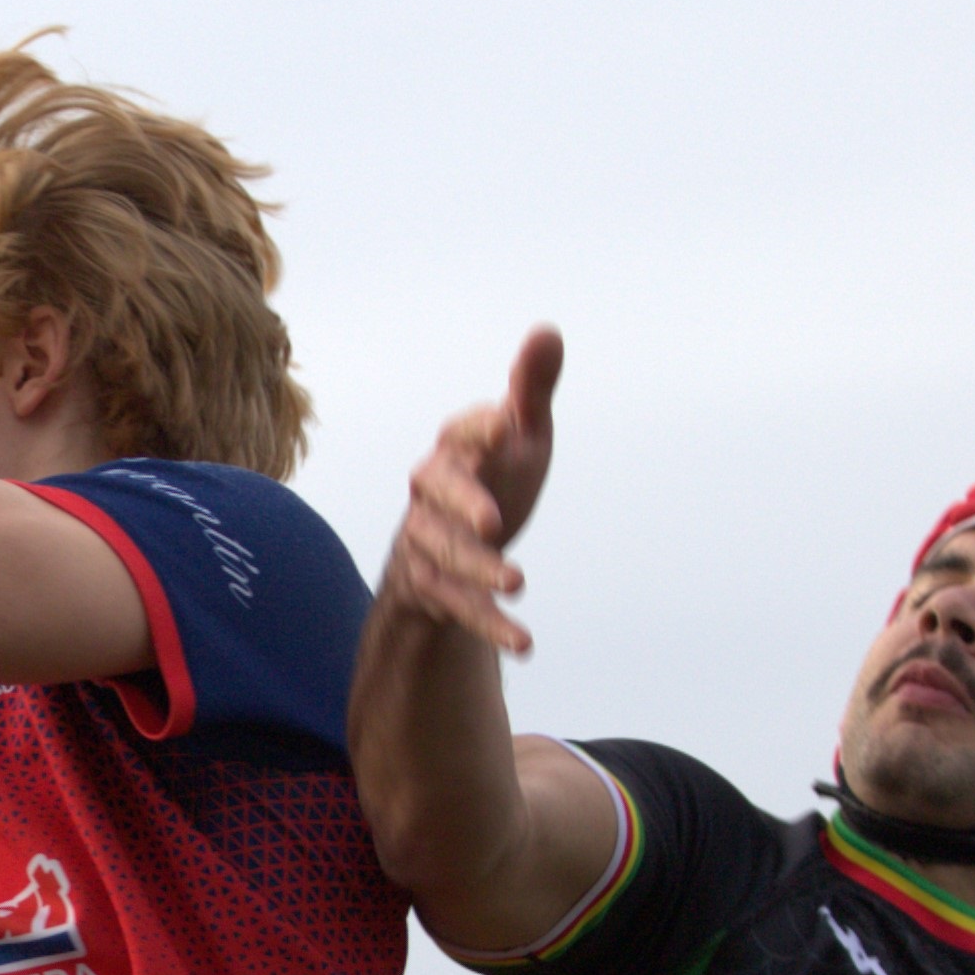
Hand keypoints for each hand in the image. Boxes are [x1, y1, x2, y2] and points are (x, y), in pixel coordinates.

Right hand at [374, 329, 562, 659]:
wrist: (457, 541)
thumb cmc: (495, 474)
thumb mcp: (520, 433)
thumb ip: (531, 390)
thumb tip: (547, 332)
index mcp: (456, 443)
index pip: (467, 431)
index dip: (484, 429)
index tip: (510, 423)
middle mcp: (432, 489)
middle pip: (440, 494)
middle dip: (464, 505)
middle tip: (492, 520)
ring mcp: (427, 538)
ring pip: (445, 554)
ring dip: (480, 569)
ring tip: (517, 581)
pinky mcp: (432, 585)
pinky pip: (458, 606)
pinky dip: (490, 623)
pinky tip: (526, 641)